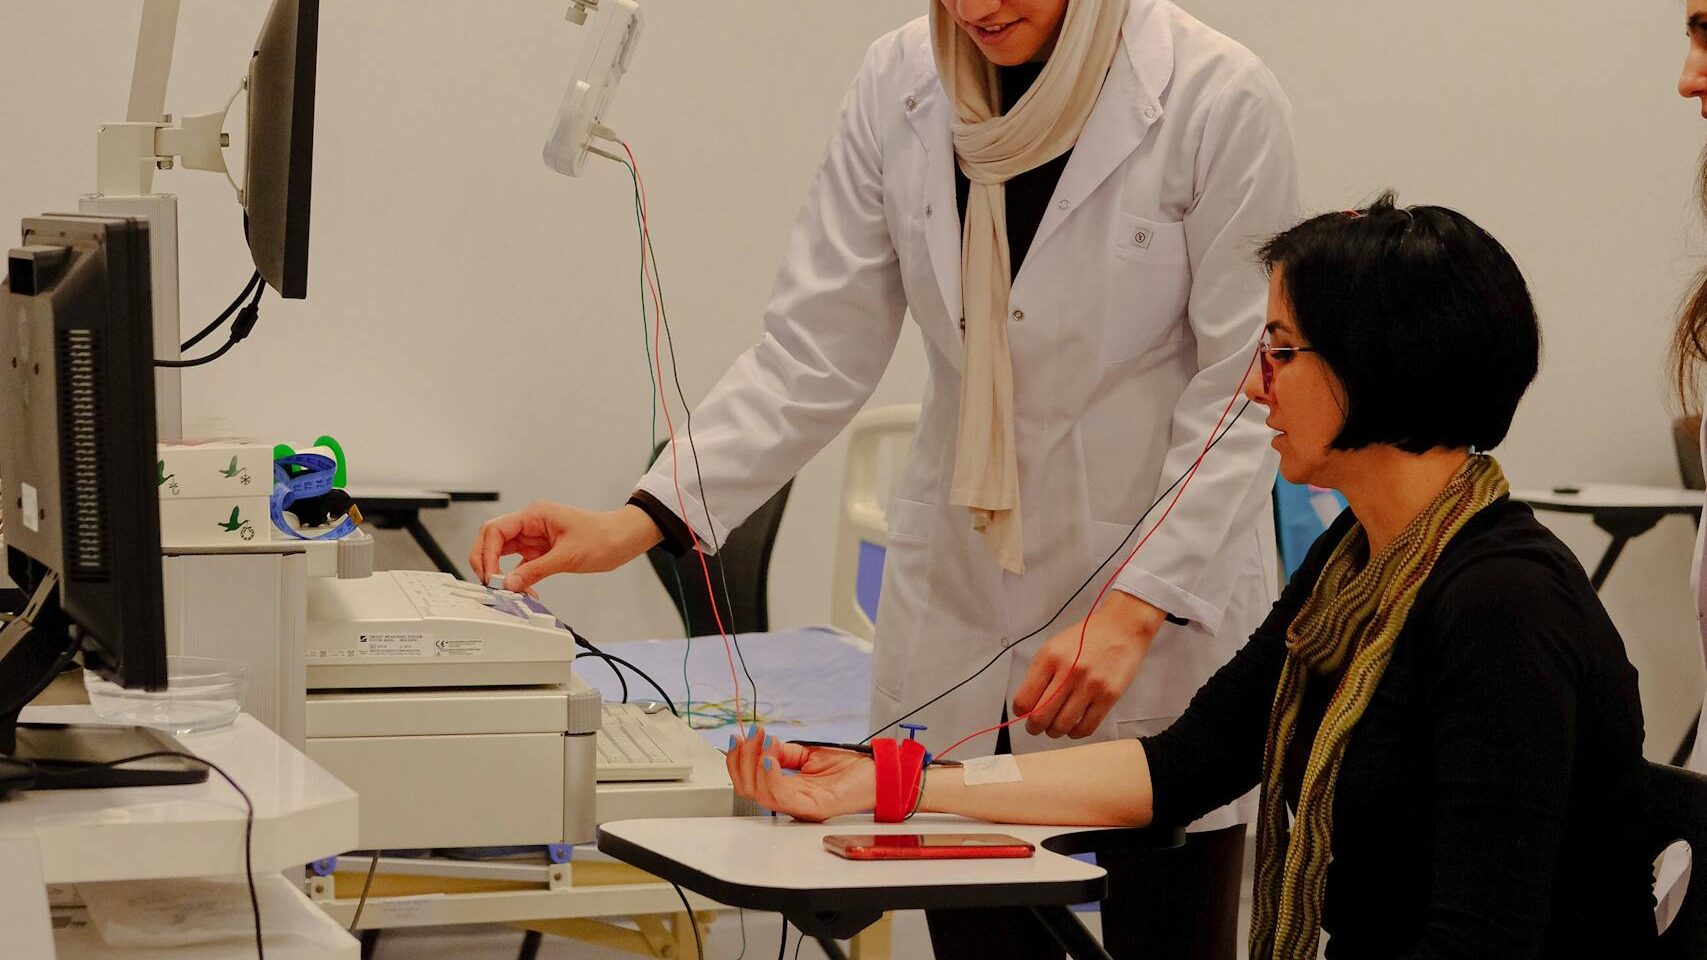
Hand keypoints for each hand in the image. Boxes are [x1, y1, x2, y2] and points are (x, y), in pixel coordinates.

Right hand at [469, 502, 661, 592]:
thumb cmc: (602, 537)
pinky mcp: (542, 551)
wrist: (623, 539)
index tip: (492, 576)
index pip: (496, 530)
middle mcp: (531, 524)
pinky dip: (518, 578)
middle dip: (486, 561)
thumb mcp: (567, 556)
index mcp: (534, 515)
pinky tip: (523, 591)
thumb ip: (535, 571)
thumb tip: (510, 583)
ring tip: (506, 590)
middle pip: (493, 539)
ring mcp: (535, 537)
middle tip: (489, 583)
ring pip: (503, 553)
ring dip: (501, 572)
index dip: (488, 553)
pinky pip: (520, 564)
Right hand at [725, 725, 876, 822]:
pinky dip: (770, 776)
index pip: (749, 782)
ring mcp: (801, 807)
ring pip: (760, 794)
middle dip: (741, 761)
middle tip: (748, 737)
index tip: (738, 737)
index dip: (737, 761)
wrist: (878, 771)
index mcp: (787, 790)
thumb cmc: (848, 765)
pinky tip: (769, 758)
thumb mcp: (807, 753)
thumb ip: (783, 752)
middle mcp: (790, 801)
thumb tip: (762, 745)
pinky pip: (782, 797)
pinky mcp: (814, 808)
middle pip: (748, 790)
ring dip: (754, 764)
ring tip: (762, 743)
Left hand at [1011, 592, 1165, 739]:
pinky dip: (1076, 732)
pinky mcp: (1108, 696)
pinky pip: (1086, 727)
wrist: (1121, 628)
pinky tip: (1074, 726)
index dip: (1021, 712)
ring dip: (1055, 731)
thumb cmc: (1085, 638)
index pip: (1023, 700)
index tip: (1024, 713)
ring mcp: (1090, 685)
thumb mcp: (1054, 647)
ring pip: (1062, 726)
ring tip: (1056, 726)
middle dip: (1034, 727)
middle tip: (1036, 727)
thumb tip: (1027, 705)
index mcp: (1049, 658)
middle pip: (1040, 717)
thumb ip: (1039, 674)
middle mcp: (1068, 672)